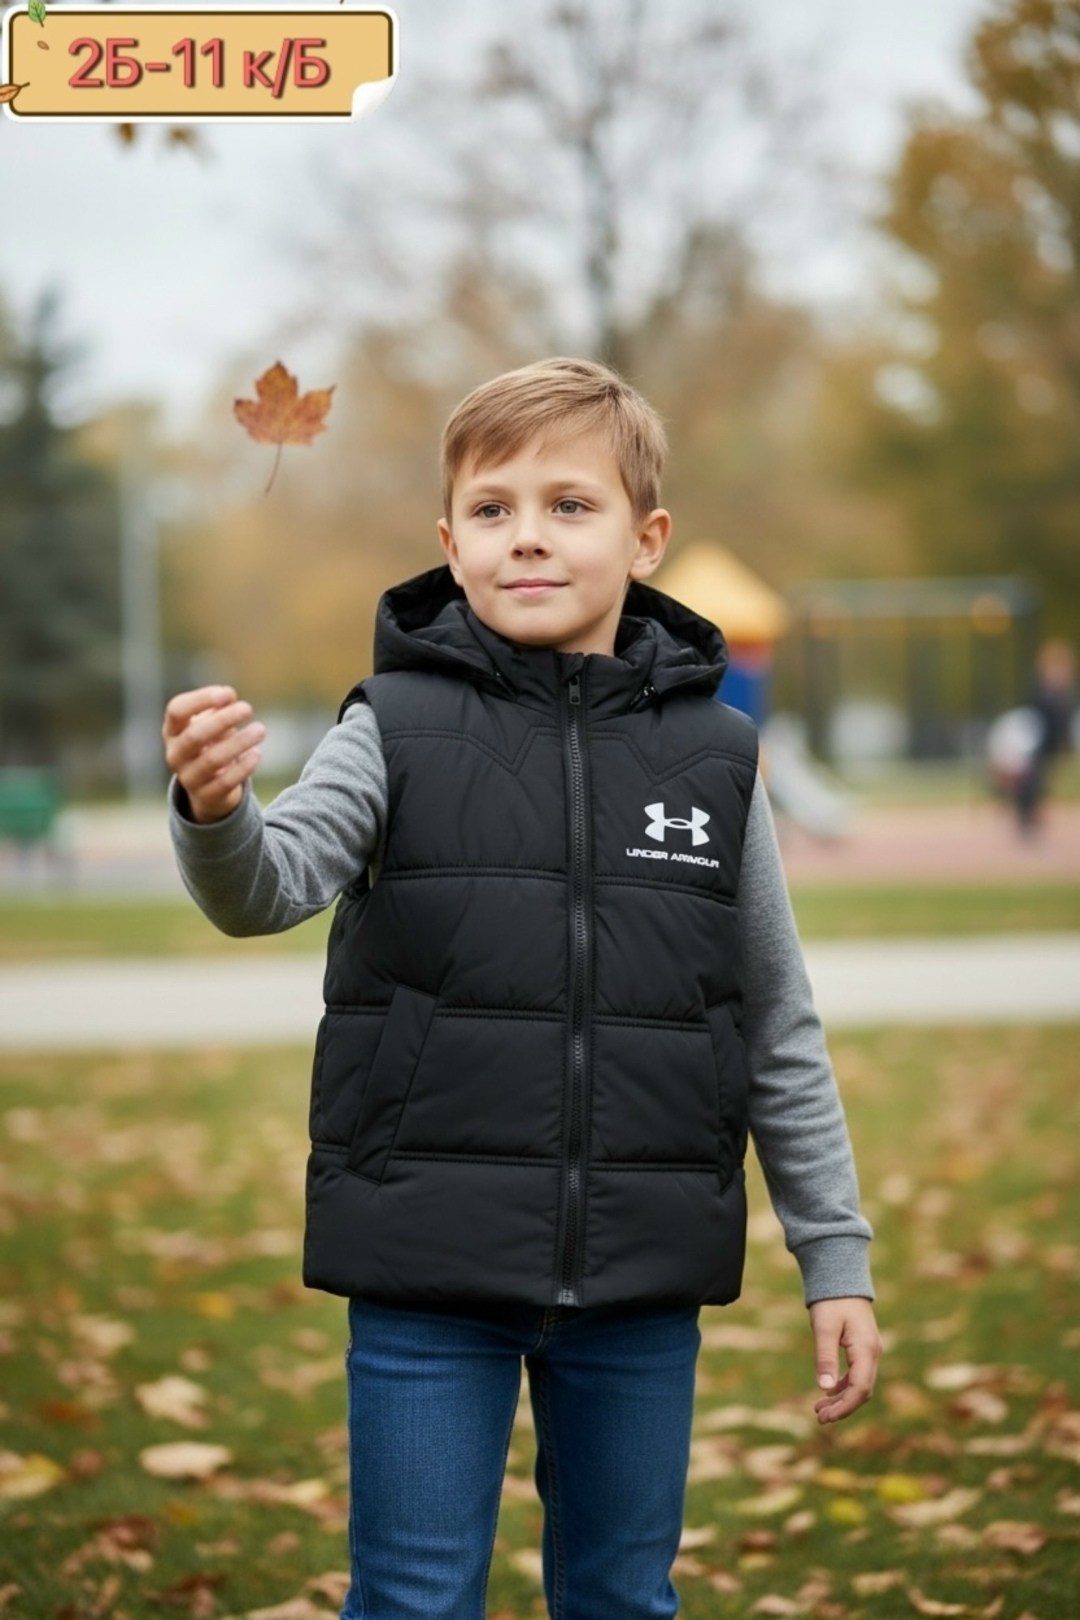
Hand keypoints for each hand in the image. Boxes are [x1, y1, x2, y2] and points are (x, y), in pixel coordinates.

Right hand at [162, 685, 265, 824]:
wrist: (208, 786)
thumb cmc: (210, 744)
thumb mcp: (211, 723)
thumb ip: (219, 707)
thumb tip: (229, 696)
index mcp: (172, 731)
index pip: (176, 710)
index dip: (200, 699)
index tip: (227, 694)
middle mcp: (175, 754)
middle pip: (195, 735)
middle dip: (223, 720)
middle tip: (248, 708)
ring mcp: (188, 777)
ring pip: (212, 760)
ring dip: (239, 743)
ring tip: (260, 730)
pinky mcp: (206, 796)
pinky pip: (225, 782)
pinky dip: (243, 767)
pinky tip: (257, 753)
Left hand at [807, 1297, 881, 1423]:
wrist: (842, 1277)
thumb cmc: (831, 1301)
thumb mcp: (824, 1327)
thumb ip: (825, 1357)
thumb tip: (825, 1387)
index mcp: (866, 1349)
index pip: (860, 1388)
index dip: (844, 1407)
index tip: (825, 1417)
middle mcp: (873, 1353)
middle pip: (862, 1390)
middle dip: (842, 1407)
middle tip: (819, 1417)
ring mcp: (870, 1350)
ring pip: (861, 1383)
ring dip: (842, 1398)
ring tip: (820, 1408)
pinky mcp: (863, 1347)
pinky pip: (858, 1374)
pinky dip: (844, 1385)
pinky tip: (829, 1390)